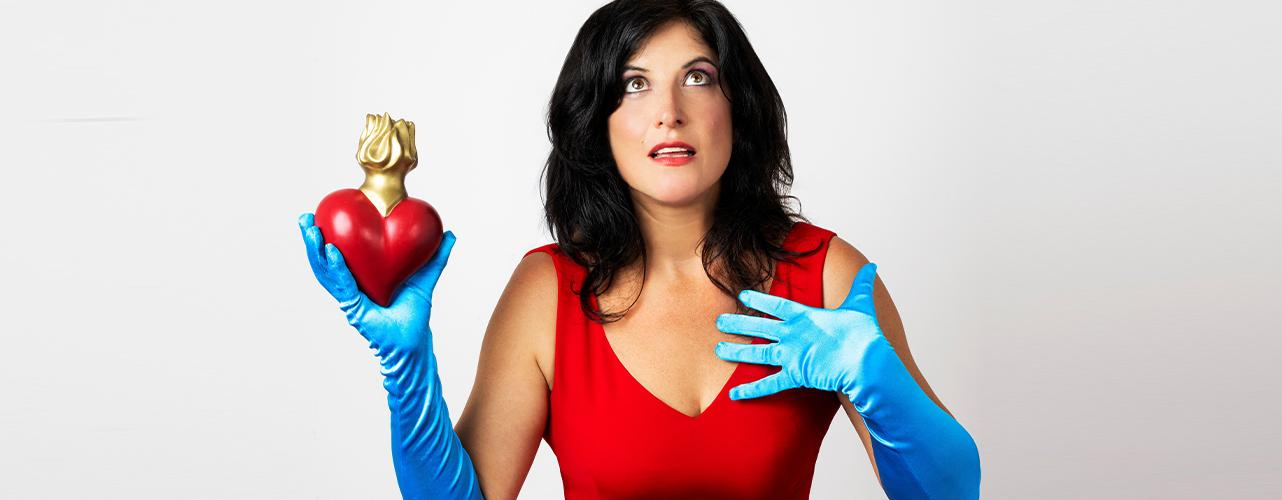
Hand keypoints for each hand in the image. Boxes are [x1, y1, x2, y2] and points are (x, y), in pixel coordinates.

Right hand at [298, 212, 455, 358]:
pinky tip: (333, 251)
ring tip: (311, 229)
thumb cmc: (414, 317)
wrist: (415, 344)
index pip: (338, 255)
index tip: (320, 215)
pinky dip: (338, 268)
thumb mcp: (426, 278)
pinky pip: (344, 286)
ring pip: (326, 273)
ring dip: (316, 251)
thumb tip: (449, 233)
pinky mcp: (355, 310)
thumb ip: (436, 256)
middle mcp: (350, 290)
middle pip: (324, 262)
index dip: (327, 236)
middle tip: (305, 218)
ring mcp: (350, 301)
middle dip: (311, 240)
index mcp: (360, 281)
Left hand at [714, 262, 890, 399]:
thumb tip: (871, 266)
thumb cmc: (865, 335)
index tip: (741, 295)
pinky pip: (769, 384)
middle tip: (718, 321)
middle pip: (758, 326)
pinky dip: (751, 390)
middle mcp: (793, 333)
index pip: (776, 304)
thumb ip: (861, 285)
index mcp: (806, 315)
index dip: (757, 299)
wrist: (867, 362)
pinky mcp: (796, 375)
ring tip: (718, 350)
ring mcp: (792, 354)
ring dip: (736, 352)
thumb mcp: (861, 305)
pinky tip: (733, 394)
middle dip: (737, 324)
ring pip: (757, 352)